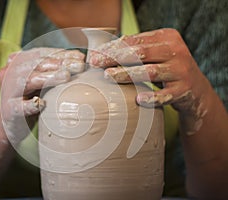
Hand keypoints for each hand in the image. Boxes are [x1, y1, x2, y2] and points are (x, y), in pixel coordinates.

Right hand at [0, 48, 84, 143]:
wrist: (11, 124)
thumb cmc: (31, 99)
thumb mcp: (42, 82)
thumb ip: (54, 70)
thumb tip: (80, 59)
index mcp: (19, 64)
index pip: (40, 55)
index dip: (60, 54)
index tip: (80, 56)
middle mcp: (10, 74)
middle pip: (35, 65)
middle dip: (59, 63)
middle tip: (79, 65)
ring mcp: (8, 93)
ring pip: (27, 81)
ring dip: (48, 78)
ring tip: (66, 76)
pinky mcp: (8, 112)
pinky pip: (18, 107)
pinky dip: (29, 105)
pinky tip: (41, 104)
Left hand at [89, 28, 212, 134]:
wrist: (195, 88)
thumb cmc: (167, 68)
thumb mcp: (157, 53)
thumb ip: (137, 49)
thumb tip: (104, 50)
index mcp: (167, 37)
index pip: (135, 40)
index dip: (113, 47)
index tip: (95, 54)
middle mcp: (176, 51)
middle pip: (140, 53)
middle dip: (114, 58)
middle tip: (95, 63)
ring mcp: (181, 71)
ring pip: (150, 72)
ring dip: (126, 74)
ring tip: (107, 76)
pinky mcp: (183, 90)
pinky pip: (165, 95)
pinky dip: (152, 97)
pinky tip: (139, 100)